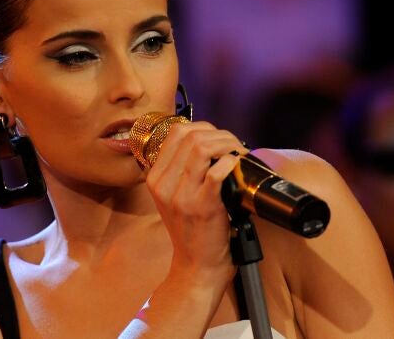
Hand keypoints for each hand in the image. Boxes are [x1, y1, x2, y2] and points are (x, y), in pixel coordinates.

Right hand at [144, 121, 248, 282]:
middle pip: (189, 136)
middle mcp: (164, 184)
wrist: (196, 265)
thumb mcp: (173, 197)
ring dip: (227, 145)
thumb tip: (206, 140)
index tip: (218, 138)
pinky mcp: (202, 207)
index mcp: (155, 178)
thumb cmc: (191, 230)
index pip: (175, 133)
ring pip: (201, 148)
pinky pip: (216, 173)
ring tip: (238, 153)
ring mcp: (181, 196)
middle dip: (218, 134)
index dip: (202, 128)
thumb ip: (180, 170)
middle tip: (234, 145)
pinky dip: (230, 163)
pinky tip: (236, 166)